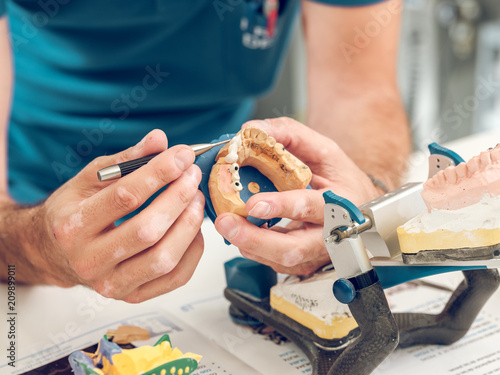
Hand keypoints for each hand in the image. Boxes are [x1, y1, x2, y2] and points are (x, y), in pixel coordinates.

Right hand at [36, 129, 204, 301]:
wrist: (55, 253)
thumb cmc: (74, 212)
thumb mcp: (90, 180)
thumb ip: (126, 160)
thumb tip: (160, 139)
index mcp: (72, 226)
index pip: (125, 197)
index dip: (159, 172)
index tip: (182, 155)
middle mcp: (88, 261)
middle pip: (147, 230)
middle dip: (178, 197)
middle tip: (193, 175)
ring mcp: (110, 284)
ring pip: (163, 259)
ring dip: (189, 225)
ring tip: (196, 199)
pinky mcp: (131, 296)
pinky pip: (174, 278)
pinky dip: (193, 252)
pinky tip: (194, 229)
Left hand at [215, 117, 380, 274]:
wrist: (358, 207)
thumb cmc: (342, 179)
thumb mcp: (324, 149)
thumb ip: (289, 134)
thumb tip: (252, 130)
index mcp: (342, 203)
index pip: (312, 207)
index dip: (282, 207)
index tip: (254, 204)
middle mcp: (332, 235)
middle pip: (293, 249)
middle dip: (255, 239)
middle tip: (227, 223)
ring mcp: (317, 254)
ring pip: (281, 260)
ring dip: (249, 244)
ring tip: (227, 224)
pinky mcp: (304, 264)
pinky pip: (274, 262)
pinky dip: (253, 247)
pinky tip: (242, 231)